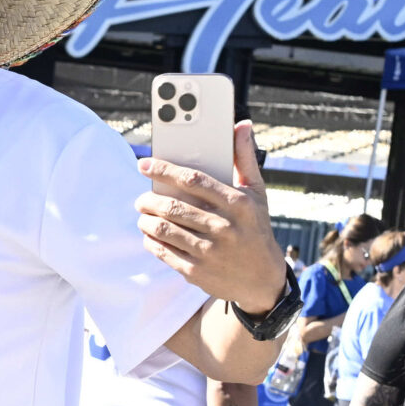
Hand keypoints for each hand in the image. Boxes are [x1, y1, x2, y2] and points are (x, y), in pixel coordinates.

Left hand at [137, 122, 284, 315]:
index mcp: (237, 203)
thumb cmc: (256, 228)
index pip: (193, 180)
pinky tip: (151, 235)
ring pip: (164, 230)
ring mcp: (209, 252)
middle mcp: (223, 227)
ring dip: (146, 220)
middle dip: (149, 200)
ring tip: (144, 215)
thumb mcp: (257, 193)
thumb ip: (244, 158)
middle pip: (173, 207)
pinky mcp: (197, 272)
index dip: (164, 170)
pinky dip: (151, 241)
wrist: (262, 280)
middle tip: (142, 198)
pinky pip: (164, 252)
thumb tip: (242, 125)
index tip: (144, 164)